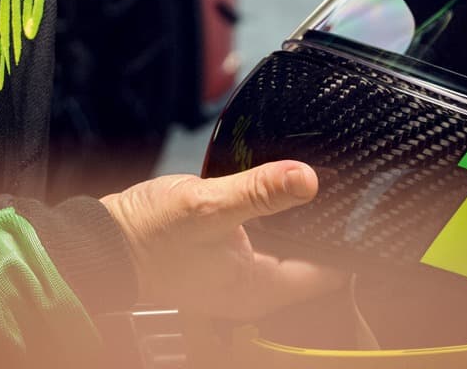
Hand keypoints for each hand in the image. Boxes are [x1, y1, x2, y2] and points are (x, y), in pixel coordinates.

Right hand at [101, 161, 344, 317]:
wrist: (103, 241)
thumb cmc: (147, 234)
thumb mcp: (207, 205)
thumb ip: (259, 191)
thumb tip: (307, 178)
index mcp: (259, 287)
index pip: (328, 271)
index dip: (348, 240)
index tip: (363, 208)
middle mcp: (254, 287)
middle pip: (312, 258)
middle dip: (326, 225)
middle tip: (346, 185)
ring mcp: (239, 272)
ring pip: (289, 246)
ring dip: (300, 219)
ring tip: (316, 183)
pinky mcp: (225, 255)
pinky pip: (265, 237)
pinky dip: (274, 217)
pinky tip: (275, 190)